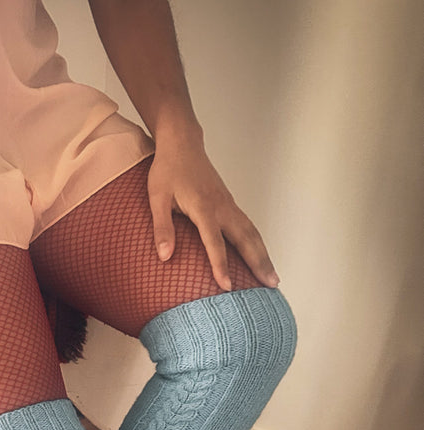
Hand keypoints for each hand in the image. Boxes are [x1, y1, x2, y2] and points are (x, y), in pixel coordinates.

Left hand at [147, 132, 279, 289]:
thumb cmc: (168, 170)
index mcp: (204, 207)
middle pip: (246, 239)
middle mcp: (222, 207)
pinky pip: (248, 226)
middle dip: (259, 263)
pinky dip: (258, 244)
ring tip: (273, 277)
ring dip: (264, 255)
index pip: (215, 242)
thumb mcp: (157, 198)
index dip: (221, 265)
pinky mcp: (229, 204)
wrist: (182, 143)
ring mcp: (229, 205)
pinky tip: (261, 257)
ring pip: (252, 233)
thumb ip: (162, 228)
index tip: (228, 286)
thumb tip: (165, 256)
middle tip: (271, 285)